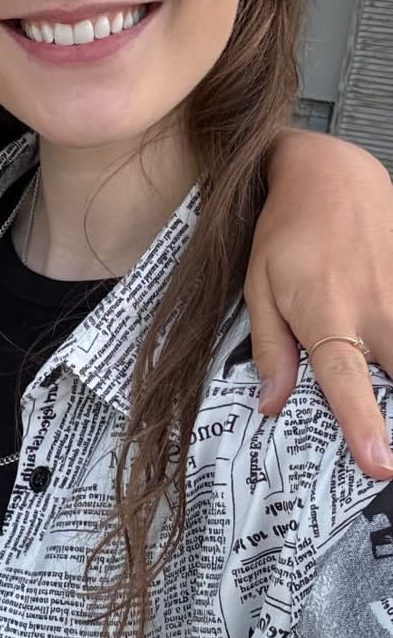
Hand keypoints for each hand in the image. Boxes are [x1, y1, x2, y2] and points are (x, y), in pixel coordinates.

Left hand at [245, 130, 392, 477]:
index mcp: (325, 315)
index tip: (380, 464)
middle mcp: (373, 311)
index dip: (363, 425)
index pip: (346, 382)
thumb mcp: (258, 286)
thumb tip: (272, 404)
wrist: (333, 174)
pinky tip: (386, 355)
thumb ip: (270, 347)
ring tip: (389, 417)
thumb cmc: (287, 231)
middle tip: (389, 454)